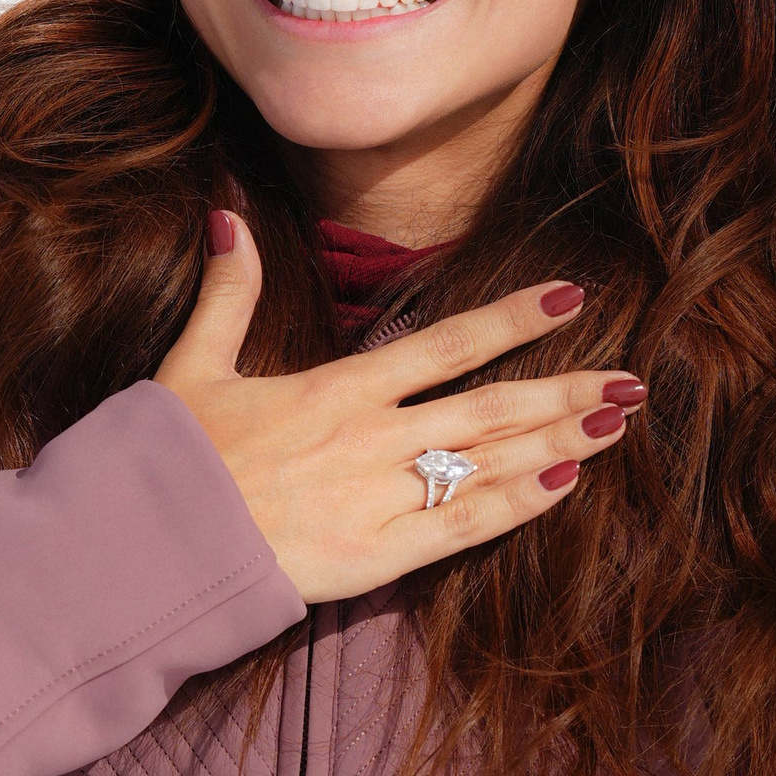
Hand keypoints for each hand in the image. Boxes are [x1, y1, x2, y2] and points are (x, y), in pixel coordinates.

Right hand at [155, 217, 639, 603]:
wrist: (141, 548)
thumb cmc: (164, 461)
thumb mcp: (192, 366)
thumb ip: (228, 294)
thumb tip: (227, 217)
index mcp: (336, 389)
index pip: (445, 343)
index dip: (512, 321)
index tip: (572, 300)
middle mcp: (371, 437)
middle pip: (490, 406)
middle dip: (566, 390)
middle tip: (633, 379)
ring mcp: (377, 498)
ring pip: (488, 462)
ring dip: (560, 441)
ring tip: (619, 422)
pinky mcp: (374, 557)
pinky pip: (462, 527)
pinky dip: (517, 504)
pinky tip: (565, 483)